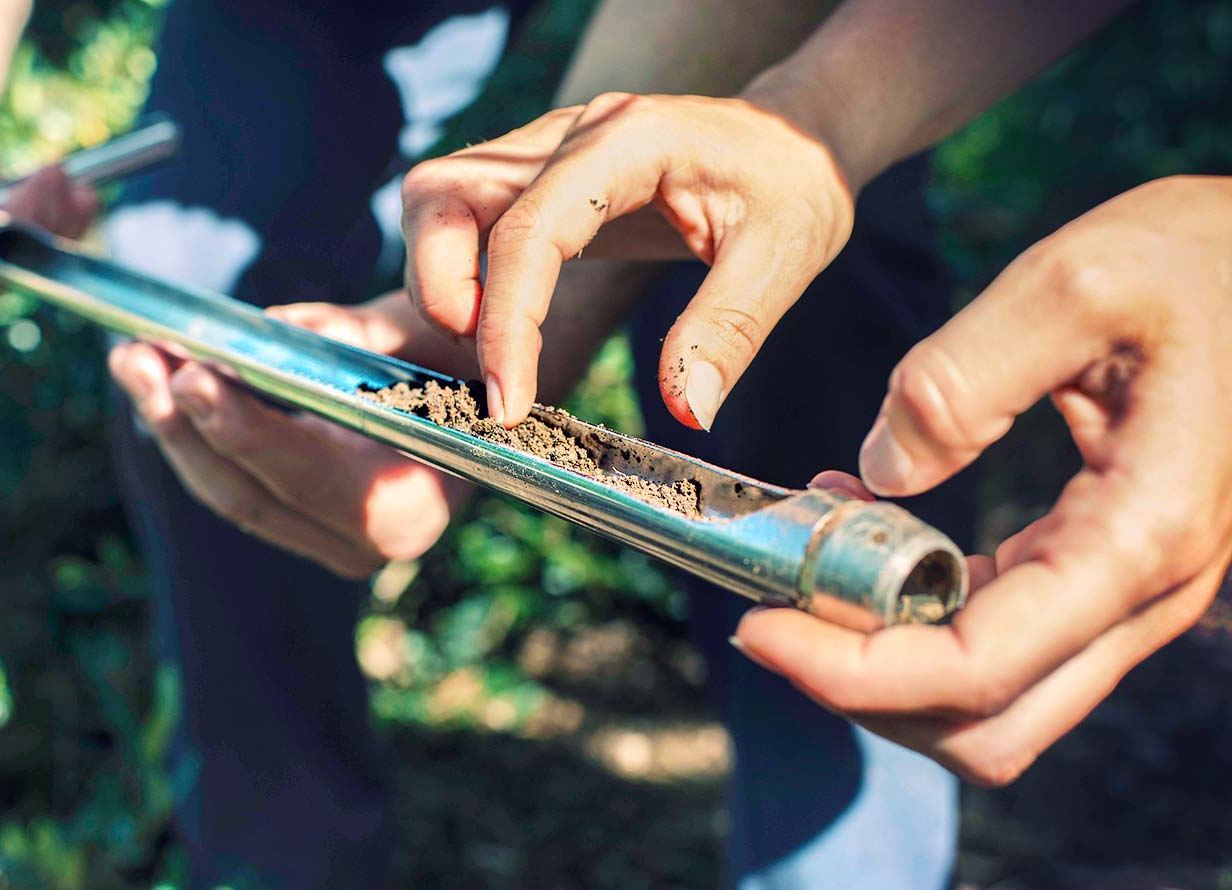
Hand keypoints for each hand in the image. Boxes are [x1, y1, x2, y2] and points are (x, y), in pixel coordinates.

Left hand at [108, 291, 477, 578]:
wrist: (491, 407)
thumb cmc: (465, 360)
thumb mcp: (426, 332)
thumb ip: (354, 333)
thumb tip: (269, 330)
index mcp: (408, 507)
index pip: (305, 472)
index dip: (243, 426)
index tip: (193, 375)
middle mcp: (366, 546)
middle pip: (247, 493)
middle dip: (182, 423)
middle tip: (135, 357)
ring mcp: (330, 546)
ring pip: (228, 494)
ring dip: (172, 426)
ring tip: (133, 361)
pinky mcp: (304, 529)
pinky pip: (235, 487)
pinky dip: (195, 436)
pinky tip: (161, 385)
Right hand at [399, 92, 852, 427]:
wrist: (792, 141)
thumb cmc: (792, 186)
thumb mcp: (786, 256)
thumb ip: (729, 330)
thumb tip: (685, 411)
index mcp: (629, 141)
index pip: (531, 227)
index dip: (505, 321)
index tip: (507, 403)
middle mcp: (569, 135)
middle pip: (445, 191)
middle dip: (439, 288)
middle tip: (484, 371)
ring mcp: (544, 152)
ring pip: (439, 198)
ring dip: (438, 280)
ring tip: (490, 352)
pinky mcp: (536, 180)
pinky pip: (463, 217)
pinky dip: (458, 277)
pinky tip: (502, 331)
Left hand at [734, 177, 1231, 784]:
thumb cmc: (1195, 263)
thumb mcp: (1073, 282)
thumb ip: (960, 379)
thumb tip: (876, 474)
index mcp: (1139, 536)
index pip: (977, 669)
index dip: (853, 673)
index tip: (758, 628)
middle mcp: (1141, 594)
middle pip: (984, 724)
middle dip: (862, 689)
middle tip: (770, 609)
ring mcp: (1126, 595)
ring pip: (991, 700)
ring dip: (884, 658)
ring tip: (804, 561)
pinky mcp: (1100, 572)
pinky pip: (999, 639)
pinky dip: (916, 617)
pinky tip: (859, 529)